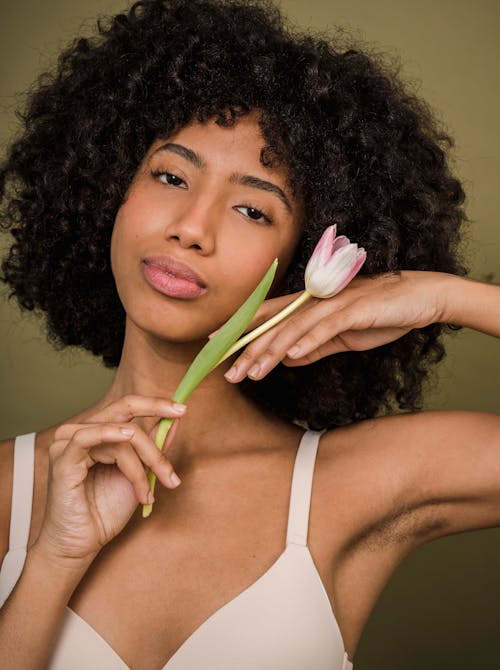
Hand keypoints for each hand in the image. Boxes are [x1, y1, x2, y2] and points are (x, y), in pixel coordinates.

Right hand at [31, 395, 185, 564]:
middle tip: (177, 433)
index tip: (182, 409)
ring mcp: (68, 443)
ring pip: (120, 434)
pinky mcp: (61, 458)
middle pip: (125, 411)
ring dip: (143, 462)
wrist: (80, 545)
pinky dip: (112, 438)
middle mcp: (81, 431)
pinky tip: (129, 447)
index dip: (155, 404)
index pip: (127, 406)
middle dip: (155, 425)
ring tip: (148, 492)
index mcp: (97, 432)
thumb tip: (174, 419)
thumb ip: (152, 446)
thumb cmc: (104, 512)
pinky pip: (87, 437)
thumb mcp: (138, 474)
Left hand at [223, 270, 451, 381]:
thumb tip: (287, 358)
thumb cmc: (381, 314)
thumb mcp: (343, 336)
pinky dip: (309, 340)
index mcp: (311, 305)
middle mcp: (317, 300)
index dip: (241, 331)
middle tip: (227, 373)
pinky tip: (291, 356)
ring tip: (252, 372)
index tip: (217, 348)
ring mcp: (335, 302)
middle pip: (274, 324)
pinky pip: (327, 326)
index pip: (268, 317)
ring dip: (271, 350)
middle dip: (249, 350)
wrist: (421, 297)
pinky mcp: (356, 309)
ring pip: (294, 327)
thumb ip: (316, 346)